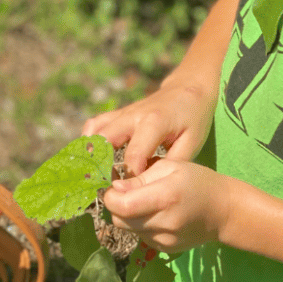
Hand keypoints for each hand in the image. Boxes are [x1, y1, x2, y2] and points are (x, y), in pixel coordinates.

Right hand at [82, 83, 214, 175]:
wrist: (188, 88)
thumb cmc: (193, 118)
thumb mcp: (192, 143)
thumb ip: (171, 164)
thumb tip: (151, 184)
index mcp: (154, 123)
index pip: (133, 156)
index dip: (131, 178)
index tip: (133, 193)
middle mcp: (132, 116)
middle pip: (104, 141)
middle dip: (101, 167)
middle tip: (106, 187)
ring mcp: (122, 113)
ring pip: (94, 131)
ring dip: (90, 154)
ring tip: (94, 175)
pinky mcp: (117, 114)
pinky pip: (94, 125)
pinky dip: (89, 141)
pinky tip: (93, 158)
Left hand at [102, 158, 234, 254]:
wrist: (224, 211)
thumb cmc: (198, 181)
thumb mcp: (170, 167)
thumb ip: (140, 178)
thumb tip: (114, 188)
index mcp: (165, 198)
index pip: (122, 206)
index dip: (111, 196)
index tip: (117, 185)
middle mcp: (163, 223)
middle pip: (119, 220)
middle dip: (117, 206)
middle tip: (128, 193)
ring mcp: (164, 240)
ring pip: (128, 230)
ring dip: (128, 216)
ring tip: (145, 202)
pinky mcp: (165, 249)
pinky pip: (140, 236)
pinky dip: (140, 225)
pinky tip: (155, 214)